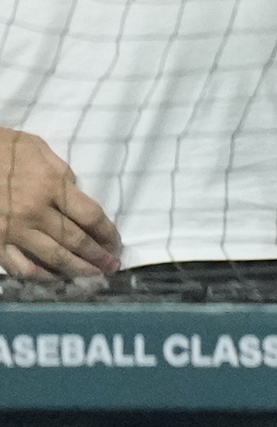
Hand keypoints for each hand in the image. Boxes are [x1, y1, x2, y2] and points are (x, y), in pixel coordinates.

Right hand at [0, 127, 119, 281]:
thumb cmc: (3, 148)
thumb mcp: (39, 150)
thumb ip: (62, 175)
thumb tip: (76, 194)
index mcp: (52, 186)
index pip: (91, 217)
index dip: (108, 234)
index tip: (116, 244)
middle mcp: (36, 212)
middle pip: (76, 241)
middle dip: (98, 256)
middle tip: (111, 267)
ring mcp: (14, 230)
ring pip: (53, 257)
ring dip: (77, 270)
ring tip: (93, 277)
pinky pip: (20, 266)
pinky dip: (39, 276)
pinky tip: (53, 278)